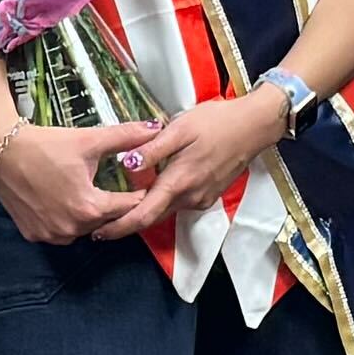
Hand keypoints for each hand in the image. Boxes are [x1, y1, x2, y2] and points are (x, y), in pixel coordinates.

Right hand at [0, 113, 145, 247]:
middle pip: (106, 220)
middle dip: (114, 205)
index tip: (140, 184)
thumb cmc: (46, 145)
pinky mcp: (34, 234)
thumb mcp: (89, 140)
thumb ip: (126, 137)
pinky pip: (60, 232)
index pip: (128, 207)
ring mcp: (51, 235)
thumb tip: (157, 126)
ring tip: (90, 193)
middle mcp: (72, 229)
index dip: (137, 193)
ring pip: (84, 229)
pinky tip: (64, 201)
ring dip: (89, 215)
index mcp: (90, 208)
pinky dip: (66, 220)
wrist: (2, 151)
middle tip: (116, 188)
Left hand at [115, 83, 296, 241]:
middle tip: (101, 224)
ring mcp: (201, 199)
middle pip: (152, 218)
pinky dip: (162, 203)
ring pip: (166, 211)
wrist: (254, 126)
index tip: (99, 232)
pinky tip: (153, 191)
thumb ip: (152, 149)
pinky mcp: (208, 195)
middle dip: (127, 223)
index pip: (144, 215)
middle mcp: (190, 197)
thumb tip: (127, 165)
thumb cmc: (217, 122)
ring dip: (144, 212)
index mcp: (179, 182)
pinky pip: (179, 204)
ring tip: (121, 207)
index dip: (119, 226)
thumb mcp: (180, 129)